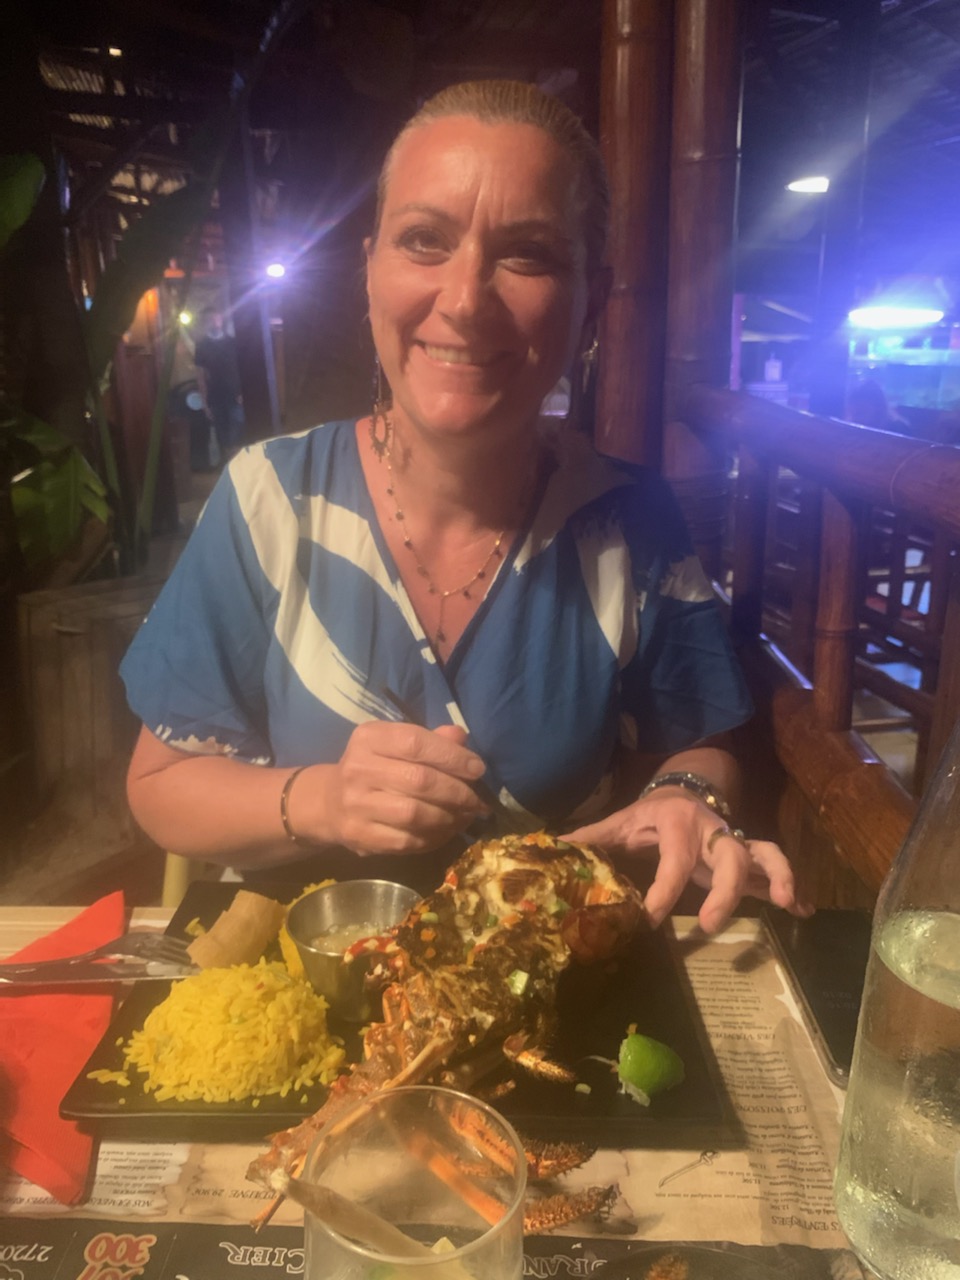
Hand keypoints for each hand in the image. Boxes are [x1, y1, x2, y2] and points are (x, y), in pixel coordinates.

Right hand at [302, 721, 488, 855]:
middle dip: (457, 792)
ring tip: (466, 816)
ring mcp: (356, 805)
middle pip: (419, 781)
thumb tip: (461, 738)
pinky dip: (434, 838)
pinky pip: (406, 841)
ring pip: (414, 814)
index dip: (452, 757)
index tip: (477, 769)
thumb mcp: (396, 744)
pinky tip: (446, 831)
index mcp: (370, 738)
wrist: (330, 802)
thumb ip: (430, 740)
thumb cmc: (375, 767)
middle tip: (477, 800)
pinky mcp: (359, 836)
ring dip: (449, 818)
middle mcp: (358, 768)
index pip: (415, 743)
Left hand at [563, 787, 812, 932]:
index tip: (650, 917)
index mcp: (677, 823)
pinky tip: (804, 911)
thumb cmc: (649, 814)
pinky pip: (775, 868)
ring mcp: (733, 842)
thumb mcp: (620, 822)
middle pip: (732, 854)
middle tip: (714, 925)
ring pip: (765, 853)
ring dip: (779, 877)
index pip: (674, 858)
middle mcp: (712, 830)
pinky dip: (794, 888)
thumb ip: (591, 839)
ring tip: (788, 905)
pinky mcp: (748, 856)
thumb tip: (552, 851)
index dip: (664, 888)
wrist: (683, 791)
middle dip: (728, 890)